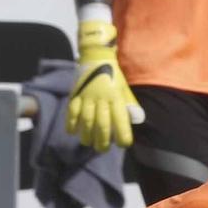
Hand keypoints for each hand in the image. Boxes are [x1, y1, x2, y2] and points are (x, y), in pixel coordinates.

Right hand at [65, 19, 143, 151]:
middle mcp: (102, 99)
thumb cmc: (113, 77)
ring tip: (88, 143)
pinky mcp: (76, 95)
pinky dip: (71, 124)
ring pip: (86, 121)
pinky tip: (73, 132)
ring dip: (87, 136)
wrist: (96, 58)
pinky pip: (71, 112)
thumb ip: (130, 105)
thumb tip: (136, 119)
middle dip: (103, 141)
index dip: (123, 135)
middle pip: (102, 125)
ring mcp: (87, 97)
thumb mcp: (125, 90)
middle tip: (103, 149)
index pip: (121, 121)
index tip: (123, 144)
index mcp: (117, 98)